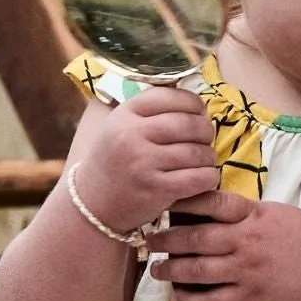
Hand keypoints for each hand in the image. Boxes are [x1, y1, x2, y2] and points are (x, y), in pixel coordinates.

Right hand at [74, 89, 221, 234]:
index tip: (199, 113)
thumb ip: (150, 111)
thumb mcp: (120, 126)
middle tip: (206, 138)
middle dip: (206, 131)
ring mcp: (143, 162)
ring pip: (196, 152)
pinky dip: (208, 177)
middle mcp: (132, 134)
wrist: (92, 203)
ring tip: (204, 160)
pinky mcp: (155, 189)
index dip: (193, 103)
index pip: (170, 96)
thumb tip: (196, 104)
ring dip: (208, 157)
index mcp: (125, 113)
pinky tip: (205, 177)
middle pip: (188, 123)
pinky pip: (197, 178)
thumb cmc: (115, 162)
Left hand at [145, 192, 300, 300]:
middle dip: (166, 239)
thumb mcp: (278, 214)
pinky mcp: (251, 298)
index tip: (163, 201)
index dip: (183, 201)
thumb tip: (214, 208)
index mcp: (254, 216)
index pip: (211, 203)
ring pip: (197, 270)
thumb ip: (246, 212)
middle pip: (195, 238)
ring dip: (170, 270)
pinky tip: (175, 299)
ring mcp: (247, 272)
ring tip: (156, 269)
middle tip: (148, 240)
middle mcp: (246, 242)